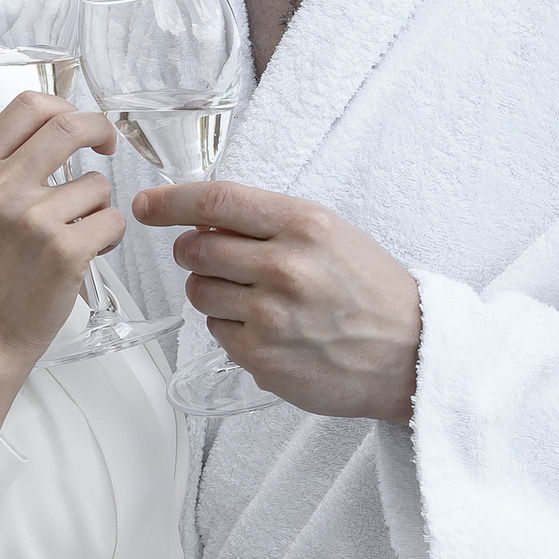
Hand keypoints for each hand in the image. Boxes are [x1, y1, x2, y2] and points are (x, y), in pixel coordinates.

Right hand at [0, 92, 124, 428]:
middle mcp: (0, 188)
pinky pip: (113, 221)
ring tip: (75, 234)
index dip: (65, 105)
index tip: (80, 125)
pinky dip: (109, 237)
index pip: (28, 105)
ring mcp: (33, 219)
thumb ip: (8, 163)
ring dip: (99, 208)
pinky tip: (85, 254)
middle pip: (70, 125)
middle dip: (101, 130)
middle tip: (109, 147)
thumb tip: (61, 124)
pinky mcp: (64, 250)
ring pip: (99, 185)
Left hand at [132, 182, 419, 421]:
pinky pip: (214, 330)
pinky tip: (269, 328)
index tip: (146, 203)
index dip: (169, 201)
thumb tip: (197, 218)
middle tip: (220, 260)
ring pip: (198, 291)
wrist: (412, 353)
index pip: (214, 202)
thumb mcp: (328, 233)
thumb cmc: (369, 289)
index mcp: (303, 225)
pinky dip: (231, 327)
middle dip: (195, 252)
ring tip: (257, 297)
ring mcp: (270, 315)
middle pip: (193, 249)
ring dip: (213, 291)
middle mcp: (284, 267)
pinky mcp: (260, 356)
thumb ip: (265, 222)